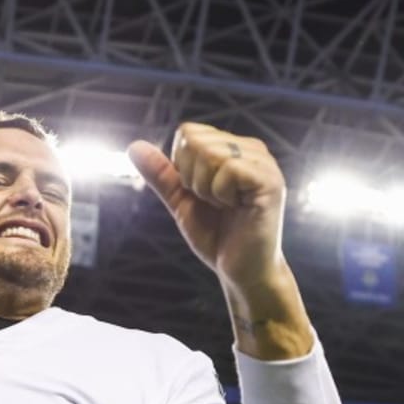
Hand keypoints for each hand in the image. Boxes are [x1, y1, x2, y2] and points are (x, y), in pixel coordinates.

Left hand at [129, 125, 286, 287]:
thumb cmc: (217, 236)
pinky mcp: (270, 180)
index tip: (201, 192)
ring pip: (210, 153)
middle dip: (192, 179)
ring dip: (206, 189)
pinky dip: (220, 194)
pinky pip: (228, 170)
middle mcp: (251, 148)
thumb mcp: (182, 201)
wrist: (241, 271)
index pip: (188, 132)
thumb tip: (133, 146)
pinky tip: (237, 208)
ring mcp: (263, 162)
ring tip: (226, 206)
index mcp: (232, 148)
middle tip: (214, 202)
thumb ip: (162, 174)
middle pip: (195, 140)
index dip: (182, 166)